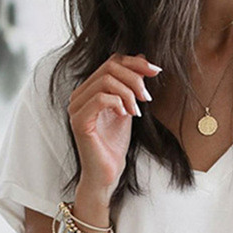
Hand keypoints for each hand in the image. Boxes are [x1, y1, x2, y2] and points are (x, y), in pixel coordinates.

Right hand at [67, 52, 160, 198]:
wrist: (107, 173)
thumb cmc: (115, 145)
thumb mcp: (128, 108)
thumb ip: (132, 87)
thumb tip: (144, 59)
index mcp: (90, 89)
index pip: (111, 62)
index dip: (135, 63)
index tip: (156, 71)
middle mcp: (79, 95)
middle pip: (109, 67)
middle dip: (134, 78)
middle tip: (147, 97)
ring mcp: (76, 107)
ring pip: (105, 81)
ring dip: (128, 93)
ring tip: (138, 111)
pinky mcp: (79, 121)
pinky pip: (100, 99)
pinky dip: (118, 103)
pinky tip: (126, 115)